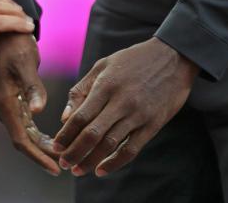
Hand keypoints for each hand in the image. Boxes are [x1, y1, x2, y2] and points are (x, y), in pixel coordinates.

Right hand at [0, 30, 59, 175]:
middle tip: (67, 162)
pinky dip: (40, 135)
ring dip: (43, 146)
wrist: (0, 29)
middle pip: (24, 141)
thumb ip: (32, 86)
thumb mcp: (24, 60)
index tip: (55, 167)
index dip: (38, 156)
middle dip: (44, 154)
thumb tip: (39, 111)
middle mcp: (4, 107)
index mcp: (5, 102)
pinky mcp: (13, 100)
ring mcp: (8, 105)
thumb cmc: (12, 42)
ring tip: (65, 153)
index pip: (21, 139)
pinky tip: (54, 138)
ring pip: (26, 134)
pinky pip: (26, 124)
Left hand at [52, 37, 198, 177]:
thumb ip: (82, 89)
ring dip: (91, 160)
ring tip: (78, 170)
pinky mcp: (153, 124)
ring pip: (110, 144)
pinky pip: (131, 149)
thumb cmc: (133, 60)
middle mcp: (121, 101)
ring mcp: (138, 114)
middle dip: (74, 151)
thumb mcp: (104, 65)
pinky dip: (115, 163)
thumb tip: (65, 117)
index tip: (55, 146)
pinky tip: (102, 170)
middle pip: (92, 133)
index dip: (66, 134)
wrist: (172, 57)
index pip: (80, 115)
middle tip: (63, 163)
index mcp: (106, 84)